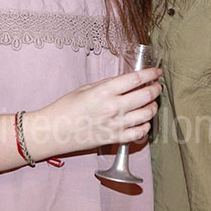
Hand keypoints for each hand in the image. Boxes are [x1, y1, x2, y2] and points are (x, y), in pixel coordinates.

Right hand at [22, 67, 161, 159]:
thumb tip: (125, 81)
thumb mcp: (86, 88)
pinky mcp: (114, 139)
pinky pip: (139, 133)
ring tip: (152, 103)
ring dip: (153, 107)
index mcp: (104, 92)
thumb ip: (107, 84)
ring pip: (146, 115)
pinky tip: (143, 121)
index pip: (135, 79)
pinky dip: (145, 126)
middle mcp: (113, 108)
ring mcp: (115, 125)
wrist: (54, 131)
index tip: (156, 72)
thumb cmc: (65, 108)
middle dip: (156, 89)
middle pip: (145, 96)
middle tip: (157, 86)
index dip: (150, 74)